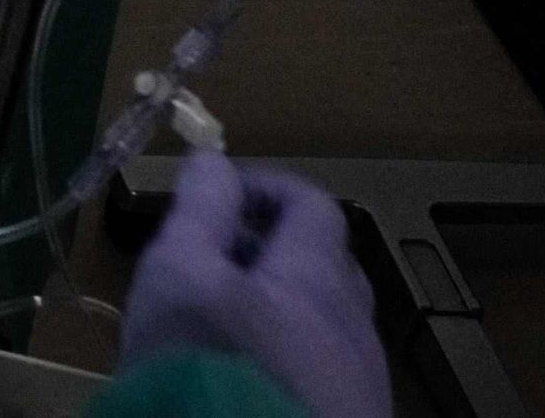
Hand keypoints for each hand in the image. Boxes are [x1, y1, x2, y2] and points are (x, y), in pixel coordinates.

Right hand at [120, 154, 390, 417]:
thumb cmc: (204, 364)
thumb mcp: (179, 275)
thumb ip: (201, 210)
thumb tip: (214, 160)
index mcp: (317, 278)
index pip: (312, 203)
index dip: (263, 187)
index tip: (216, 197)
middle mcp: (356, 326)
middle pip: (330, 265)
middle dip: (276, 252)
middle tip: (217, 265)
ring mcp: (365, 384)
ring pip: (332, 326)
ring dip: (287, 311)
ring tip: (232, 331)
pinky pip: (333, 375)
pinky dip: (297, 361)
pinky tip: (256, 381)